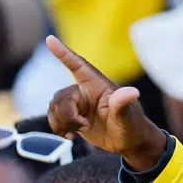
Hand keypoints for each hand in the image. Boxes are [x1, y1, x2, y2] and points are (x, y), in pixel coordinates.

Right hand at [45, 36, 168, 169]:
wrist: (128, 142)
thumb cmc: (133, 126)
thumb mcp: (128, 117)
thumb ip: (124, 104)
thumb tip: (132, 91)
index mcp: (98, 85)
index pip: (79, 65)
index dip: (63, 53)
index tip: (50, 39)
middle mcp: (85, 90)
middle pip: (62, 97)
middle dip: (67, 115)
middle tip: (84, 126)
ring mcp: (77, 102)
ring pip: (54, 107)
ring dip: (63, 123)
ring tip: (81, 131)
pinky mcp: (72, 114)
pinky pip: (53, 117)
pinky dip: (58, 128)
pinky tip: (71, 136)